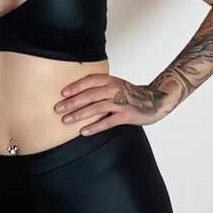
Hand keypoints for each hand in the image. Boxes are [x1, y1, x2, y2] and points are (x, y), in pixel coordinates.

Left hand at [54, 74, 169, 135]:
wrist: (154, 100)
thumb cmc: (130, 94)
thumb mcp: (115, 85)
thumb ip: (99, 88)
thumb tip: (76, 94)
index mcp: (110, 80)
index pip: (89, 81)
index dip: (75, 86)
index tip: (62, 93)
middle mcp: (114, 89)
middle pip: (90, 95)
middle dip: (72, 102)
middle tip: (58, 109)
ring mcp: (120, 102)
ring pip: (96, 107)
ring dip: (79, 114)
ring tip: (66, 120)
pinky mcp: (126, 114)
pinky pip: (107, 122)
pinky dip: (95, 126)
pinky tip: (84, 131)